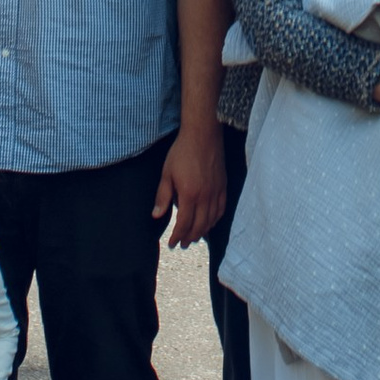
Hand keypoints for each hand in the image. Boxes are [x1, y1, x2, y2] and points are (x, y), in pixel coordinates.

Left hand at [153, 121, 226, 250]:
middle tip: (182, 244)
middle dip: (189, 238)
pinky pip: (221, 209)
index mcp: (189, 194)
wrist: (203, 134)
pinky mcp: (223, 186)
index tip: (172, 243)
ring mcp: (216, 192)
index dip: (177, 236)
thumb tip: (156, 215)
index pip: (184, 223)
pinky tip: (210, 223)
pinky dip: (215, 220)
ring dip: (202, 232)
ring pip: (211, 220)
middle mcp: (205, 197)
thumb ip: (162, 196)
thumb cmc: (182, 152)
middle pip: (199, 226)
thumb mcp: (167, 173)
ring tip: (194, 237)